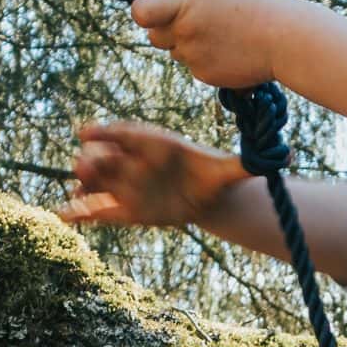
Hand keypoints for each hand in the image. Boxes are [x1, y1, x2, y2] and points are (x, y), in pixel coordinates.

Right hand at [60, 122, 250, 230]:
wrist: (205, 196)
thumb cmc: (213, 176)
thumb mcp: (230, 172)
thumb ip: (246, 164)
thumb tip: (284, 155)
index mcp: (155, 144)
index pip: (127, 134)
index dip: (106, 132)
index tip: (87, 130)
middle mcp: (134, 161)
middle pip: (109, 157)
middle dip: (96, 160)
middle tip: (84, 163)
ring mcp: (125, 184)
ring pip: (99, 182)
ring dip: (86, 185)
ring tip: (77, 191)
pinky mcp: (123, 209)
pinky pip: (97, 210)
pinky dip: (80, 213)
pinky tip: (62, 216)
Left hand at [130, 0, 298, 90]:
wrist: (287, 40)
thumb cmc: (258, 5)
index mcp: (187, 1)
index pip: (140, 13)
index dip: (144, 12)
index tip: (156, 10)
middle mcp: (185, 29)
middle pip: (153, 36)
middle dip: (167, 30)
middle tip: (192, 22)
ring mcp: (193, 56)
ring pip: (175, 52)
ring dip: (188, 45)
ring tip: (221, 36)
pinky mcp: (204, 75)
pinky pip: (193, 67)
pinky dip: (205, 60)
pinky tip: (230, 50)